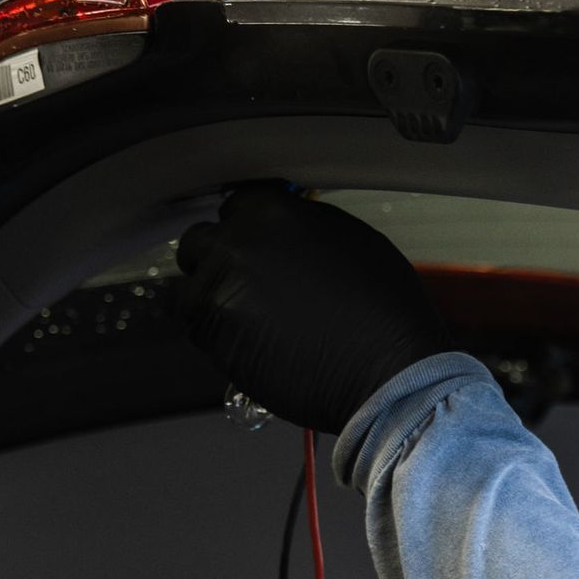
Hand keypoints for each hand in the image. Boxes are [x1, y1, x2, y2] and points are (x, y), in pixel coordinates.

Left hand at [173, 183, 450, 434]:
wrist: (388, 372)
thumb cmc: (384, 314)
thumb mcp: (352, 242)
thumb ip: (302, 228)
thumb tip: (283, 232)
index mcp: (274, 213)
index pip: (233, 206)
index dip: (245, 230)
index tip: (251, 247)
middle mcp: (240, 245)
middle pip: (199, 242)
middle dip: (217, 260)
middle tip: (244, 285)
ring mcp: (222, 291)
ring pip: (190, 286)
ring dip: (212, 300)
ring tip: (252, 321)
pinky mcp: (215, 336)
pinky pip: (196, 328)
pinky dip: (216, 335)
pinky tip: (253, 343)